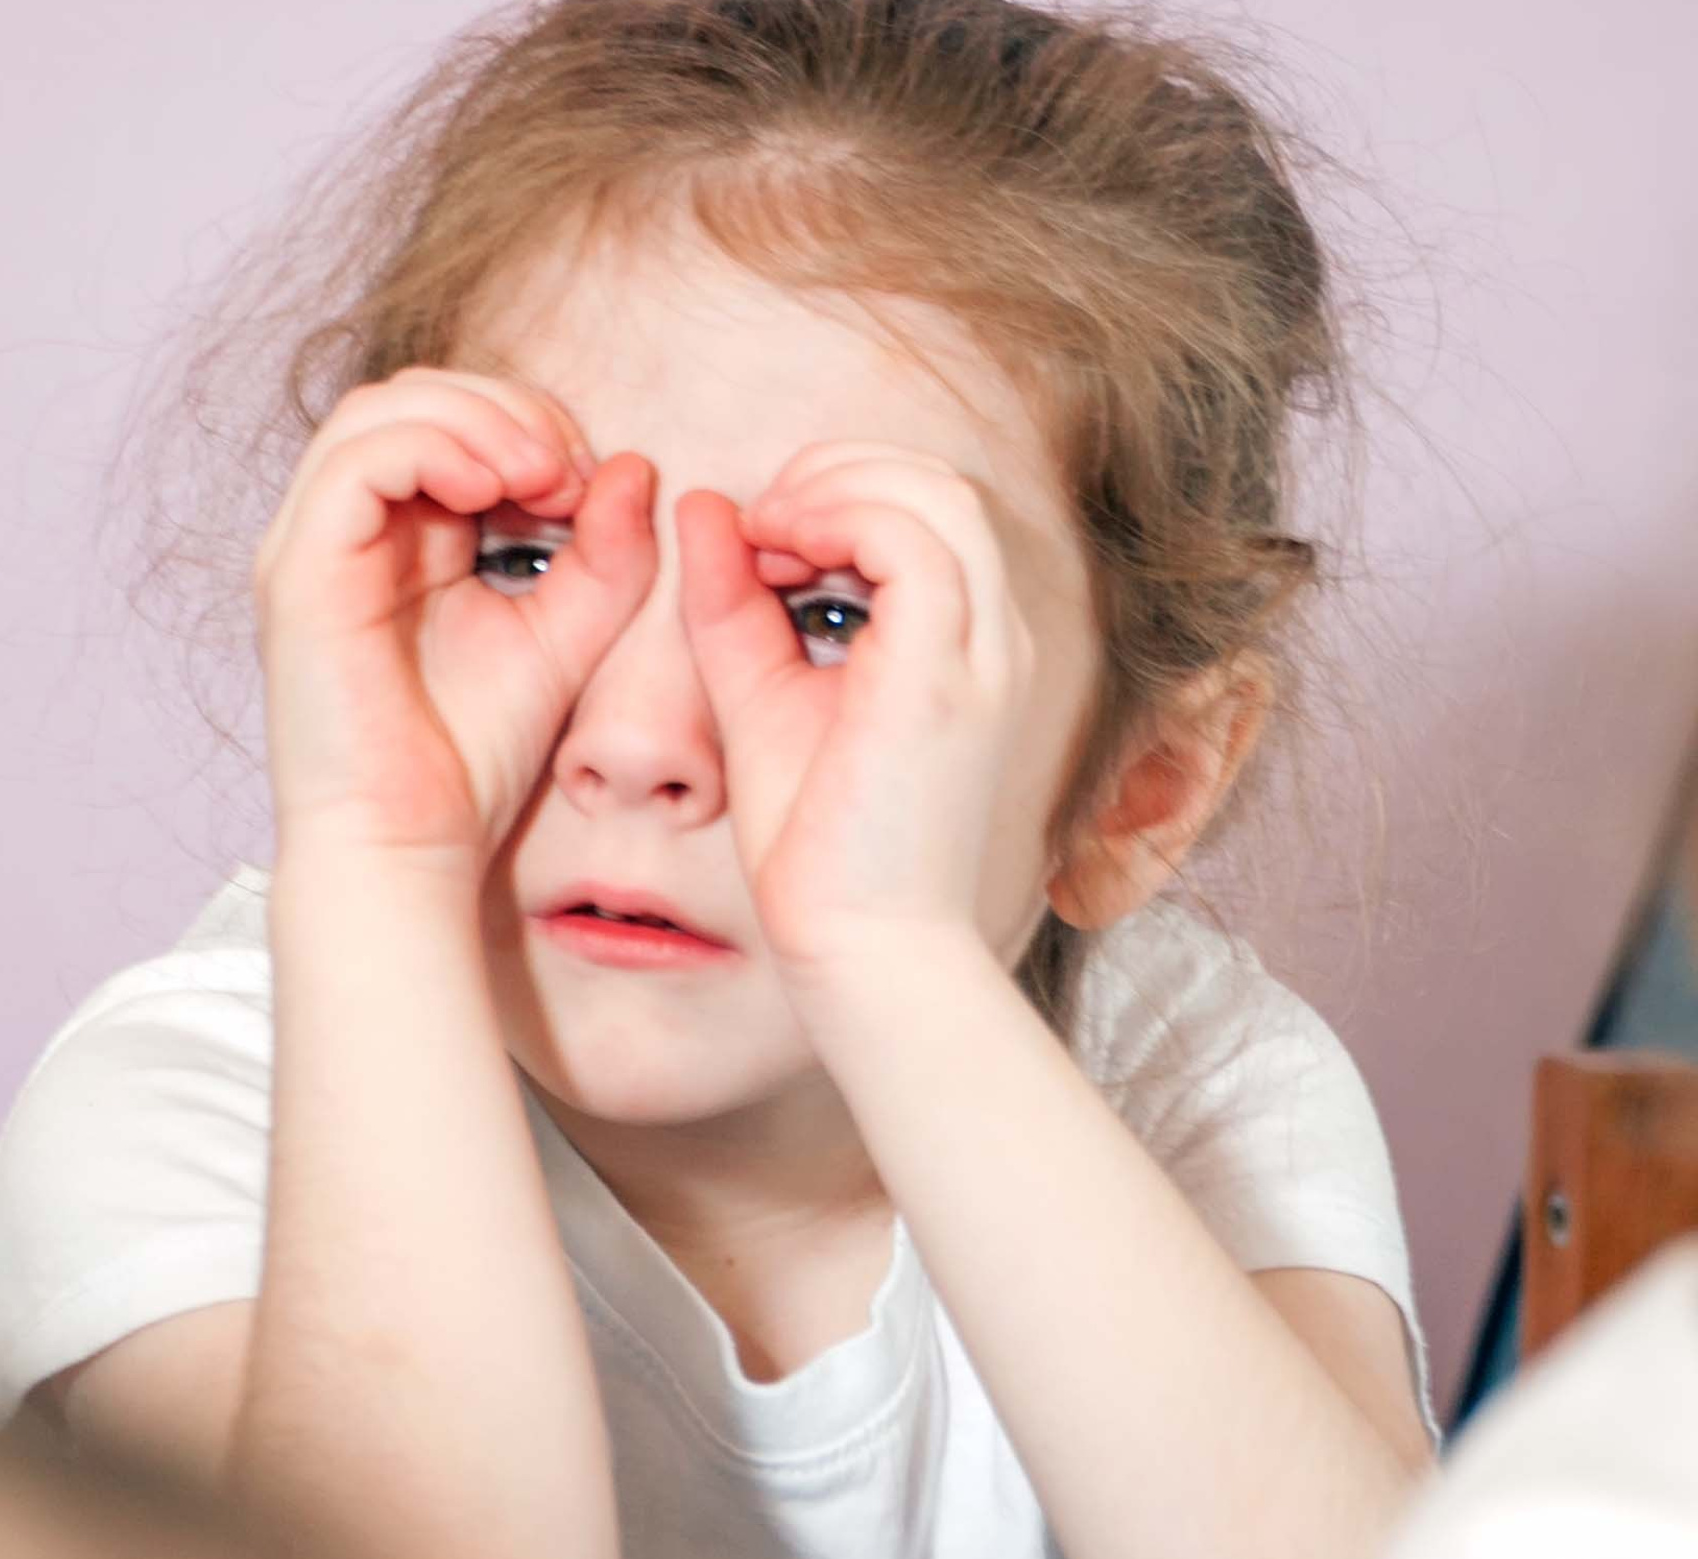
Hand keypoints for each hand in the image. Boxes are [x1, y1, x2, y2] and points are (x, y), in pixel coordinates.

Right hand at [254, 368, 654, 872]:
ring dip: (474, 420)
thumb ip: (604, 560)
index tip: (594, 483)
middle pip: (411, 398)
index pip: (449, 424)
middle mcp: (346, 531)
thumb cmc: (467, 761)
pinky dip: (433, 451)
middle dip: (504, 410)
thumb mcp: (563, 640)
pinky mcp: (301, 570)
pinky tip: (495, 490)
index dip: (527, 424)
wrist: (408, 845)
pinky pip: (358, 461)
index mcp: (400, 540)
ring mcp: (313, 545)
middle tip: (571, 466)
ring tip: (542, 472)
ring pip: (378, 412)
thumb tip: (631, 469)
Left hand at [676, 441, 1035, 986]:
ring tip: (770, 530)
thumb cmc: (821, 847)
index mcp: (960, 645)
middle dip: (840, 472)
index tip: (761, 543)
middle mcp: (991, 638)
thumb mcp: (764, 695)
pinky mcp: (946, 673)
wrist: (859, 947)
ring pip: (936, 493)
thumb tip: (706, 510)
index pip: (924, 511)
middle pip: (939, 483)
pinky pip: (912, 538)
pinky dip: (839, 516)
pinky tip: (779, 548)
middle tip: (763, 520)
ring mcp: (980, 653)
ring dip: (839, 485)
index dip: (838, 495)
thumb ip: (737, 606)